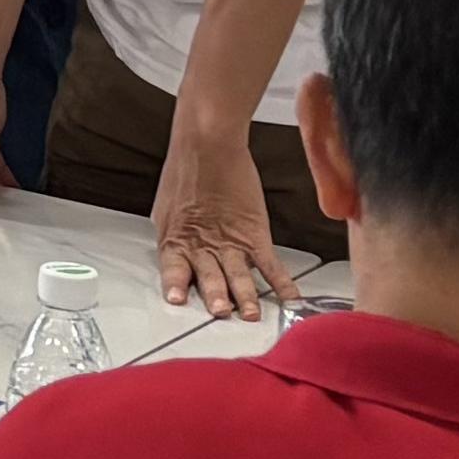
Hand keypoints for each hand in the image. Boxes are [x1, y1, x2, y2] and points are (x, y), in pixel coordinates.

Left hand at [147, 121, 291, 315]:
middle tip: (221, 312)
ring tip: (251, 315)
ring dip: (246, 297)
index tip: (177, 300)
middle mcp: (203, 244)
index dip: (176, 285)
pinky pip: (271, 263)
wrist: (208, 143)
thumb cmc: (185, 171)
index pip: (174, 269)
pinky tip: (291, 299)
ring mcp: (231, 240)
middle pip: (210, 276)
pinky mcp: (255, 232)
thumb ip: (175, 237)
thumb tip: (178, 257)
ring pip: (240, 275)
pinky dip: (282, 282)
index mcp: (176, 239)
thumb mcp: (167, 209)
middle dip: (216, 296)